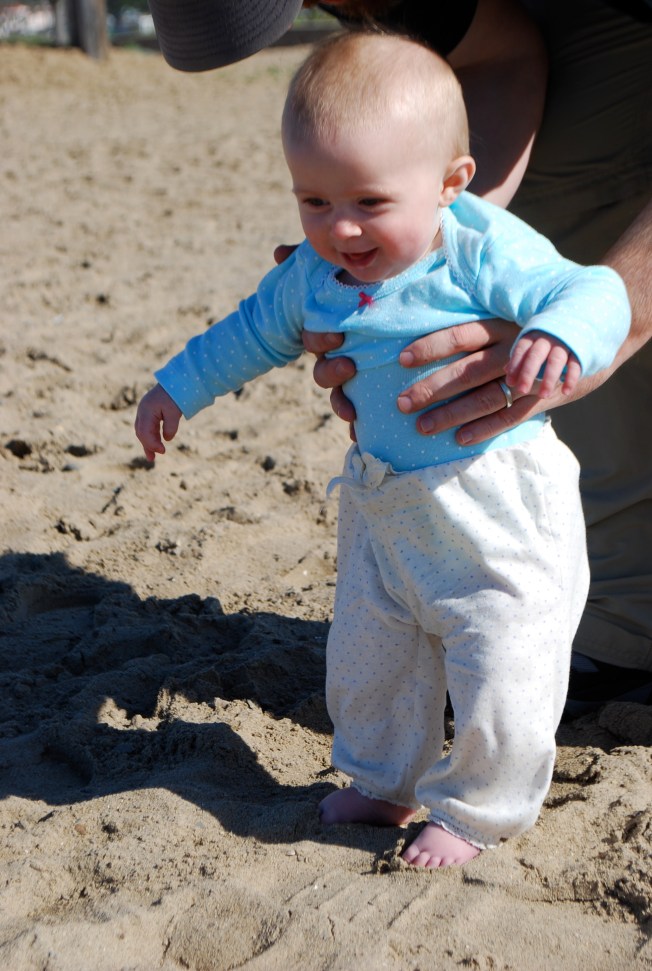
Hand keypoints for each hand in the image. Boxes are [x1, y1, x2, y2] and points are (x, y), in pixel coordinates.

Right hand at [134, 384, 181, 461]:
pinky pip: (147, 427)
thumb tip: (167, 439)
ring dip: (147, 443)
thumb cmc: (175, 395)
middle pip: (141, 432)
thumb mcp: (174, 412)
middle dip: (147, 446)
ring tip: (152, 457)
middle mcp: (142, 411)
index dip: (152, 444)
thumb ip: (170, 426)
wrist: (175, 381)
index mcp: (146, 410)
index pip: (145, 432)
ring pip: (143, 431)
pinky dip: (151, 437)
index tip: (162, 451)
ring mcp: (144, 411)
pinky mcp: (150, 412)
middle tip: (153, 458)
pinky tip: (157, 444)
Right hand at [274, 243, 357, 434]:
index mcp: (329, 332)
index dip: (319, 339)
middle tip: (349, 366)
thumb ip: (315, 262)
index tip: (335, 336)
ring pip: (338, 398)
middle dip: (332, 372)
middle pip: (323, 372)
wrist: (412, 298)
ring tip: (351, 411)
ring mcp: (353, 377)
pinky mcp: (373, 393)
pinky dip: (360, 428)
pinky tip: (362, 438)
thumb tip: (279, 253)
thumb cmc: (373, 286)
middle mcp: (337, 357)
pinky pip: (364, 415)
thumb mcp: (345, 272)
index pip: (313, 339)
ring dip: (341, 405)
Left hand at [395, 318, 534, 442]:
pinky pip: (510, 417)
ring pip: (485, 398)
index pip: (461, 336)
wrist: (578, 345)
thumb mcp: (504, 318)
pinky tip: (460, 439)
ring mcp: (527, 377)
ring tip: (422, 427)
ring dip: (453, 414)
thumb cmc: (524, 333)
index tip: (402, 360)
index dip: (431, 347)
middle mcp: (513, 351)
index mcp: (500, 326)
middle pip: (468, 372)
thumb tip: (423, 333)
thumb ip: (473, 328)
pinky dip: (485, 429)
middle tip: (403, 403)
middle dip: (433, 388)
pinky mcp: (538, 399)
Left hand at [506, 330, 580, 397]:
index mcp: (533, 336)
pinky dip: (571, 379)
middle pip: (536, 355)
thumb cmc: (547, 340)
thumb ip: (521, 356)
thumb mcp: (533, 343)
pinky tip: (565, 392)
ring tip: (543, 395)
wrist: (577, 322)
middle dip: (528, 373)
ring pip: (556, 361)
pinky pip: (575, 365)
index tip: (510, 382)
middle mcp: (548, 338)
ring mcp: (564, 344)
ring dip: (549, 378)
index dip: (515, 364)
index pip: (522, 348)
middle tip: (522, 390)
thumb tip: (506, 371)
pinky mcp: (579, 351)